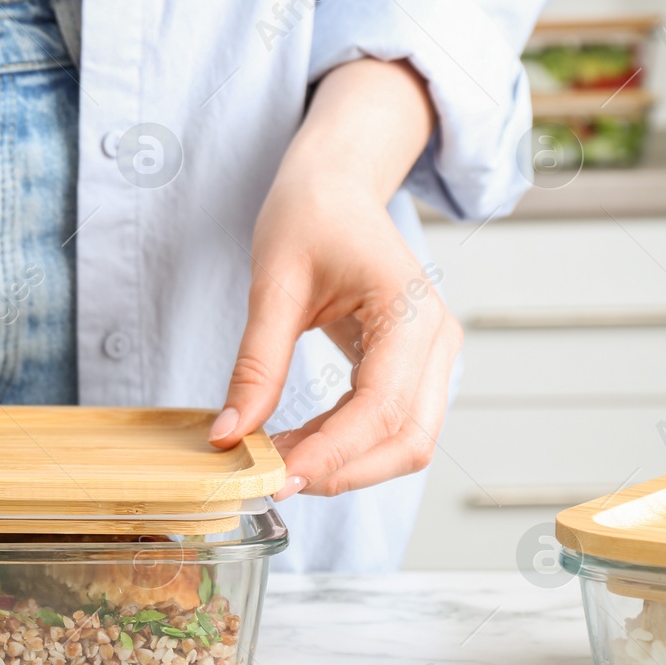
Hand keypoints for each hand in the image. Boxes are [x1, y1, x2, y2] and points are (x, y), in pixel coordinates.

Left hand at [209, 59, 461, 499]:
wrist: (336, 185)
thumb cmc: (309, 216)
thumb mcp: (272, 285)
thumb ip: (256, 364)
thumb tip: (228, 433)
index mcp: (410, 313)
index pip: (381, 409)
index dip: (331, 454)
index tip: (276, 478)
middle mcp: (437, 339)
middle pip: (407, 440)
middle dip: (342, 471)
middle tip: (271, 479)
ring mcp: (433, 355)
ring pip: (406, 442)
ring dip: (344, 464)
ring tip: (277, 460)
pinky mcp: (414, 366)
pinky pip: (391, 424)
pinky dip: (346, 445)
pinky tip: (297, 442)